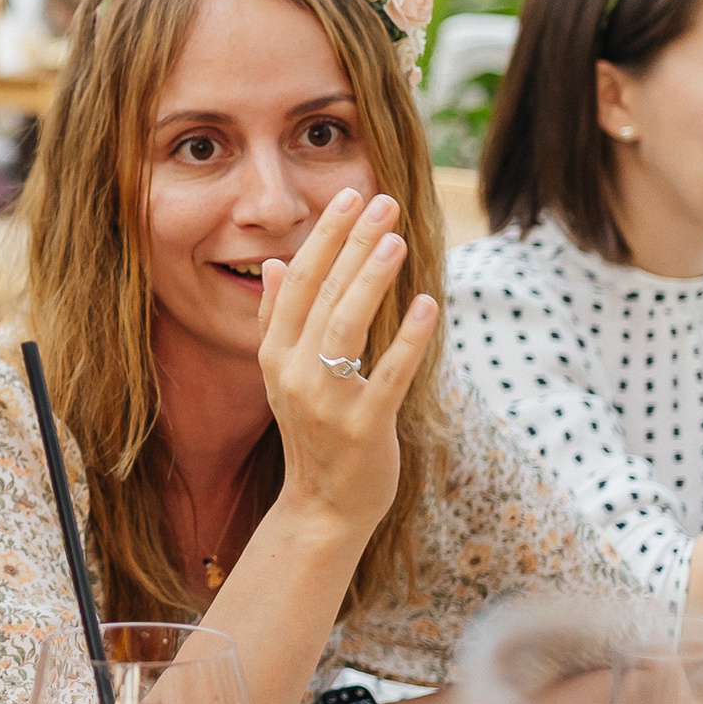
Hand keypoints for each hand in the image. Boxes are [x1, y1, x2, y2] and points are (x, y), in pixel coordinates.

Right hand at [256, 189, 437, 540]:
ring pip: (347, 326)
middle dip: (351, 243)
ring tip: (396, 240)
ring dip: (371, 279)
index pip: (297, 281)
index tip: (349, 197)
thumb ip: (277, 319)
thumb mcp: (285, 374)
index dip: (324, 237)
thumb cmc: (314, 433)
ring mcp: (326, 401)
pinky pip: (387, 374)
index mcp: (275, 354)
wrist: (323, 506)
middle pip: (322, 294)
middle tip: (382, 202)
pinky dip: (409, 339)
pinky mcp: (364, 426)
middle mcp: (294, 372)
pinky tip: (429, 305)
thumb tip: (273, 263)